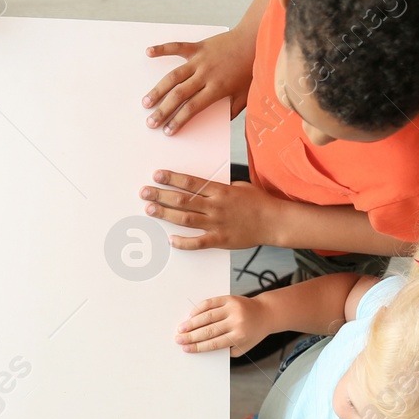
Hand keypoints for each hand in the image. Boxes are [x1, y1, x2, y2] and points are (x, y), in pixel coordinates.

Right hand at [142, 27, 254, 133]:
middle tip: (151, 122)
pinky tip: (148, 53)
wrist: (254, 39)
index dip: (178, 120)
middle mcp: (205, 75)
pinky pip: (177, 47)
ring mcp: (200, 60)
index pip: (193, 108)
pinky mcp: (198, 47)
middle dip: (163, 110)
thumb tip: (222, 123)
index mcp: (216, 88)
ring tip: (146, 102)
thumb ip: (232, 109)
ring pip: (174, 76)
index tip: (167, 131)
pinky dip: (162, 49)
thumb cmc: (250, 68)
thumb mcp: (245, 94)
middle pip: (179, 95)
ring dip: (158, 89)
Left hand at [142, 171, 284, 250]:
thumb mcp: (239, 186)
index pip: (191, 183)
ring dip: (166, 215)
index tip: (157, 175)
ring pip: (186, 219)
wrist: (274, 222)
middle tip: (144, 193)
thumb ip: (219, 188)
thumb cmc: (258, 203)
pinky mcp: (220, 240)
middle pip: (183, 200)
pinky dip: (183, 242)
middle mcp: (216, 206)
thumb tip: (203, 186)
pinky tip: (170, 240)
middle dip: (161, 196)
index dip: (172, 178)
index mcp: (220, 191)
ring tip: (150, 210)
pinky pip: (198, 243)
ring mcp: (217, 224)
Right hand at [176, 294, 270, 355]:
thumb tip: (204, 346)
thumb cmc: (253, 332)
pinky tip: (191, 315)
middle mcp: (236, 322)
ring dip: (192, 323)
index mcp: (239, 336)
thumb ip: (226, 349)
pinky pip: (211, 303)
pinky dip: (199, 308)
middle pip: (208, 330)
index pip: (214, 343)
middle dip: (191, 336)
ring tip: (182, 328)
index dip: (198, 346)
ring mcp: (232, 309)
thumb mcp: (243, 347)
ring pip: (207, 316)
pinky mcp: (230, 299)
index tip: (186, 348)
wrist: (266, 313)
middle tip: (179, 339)